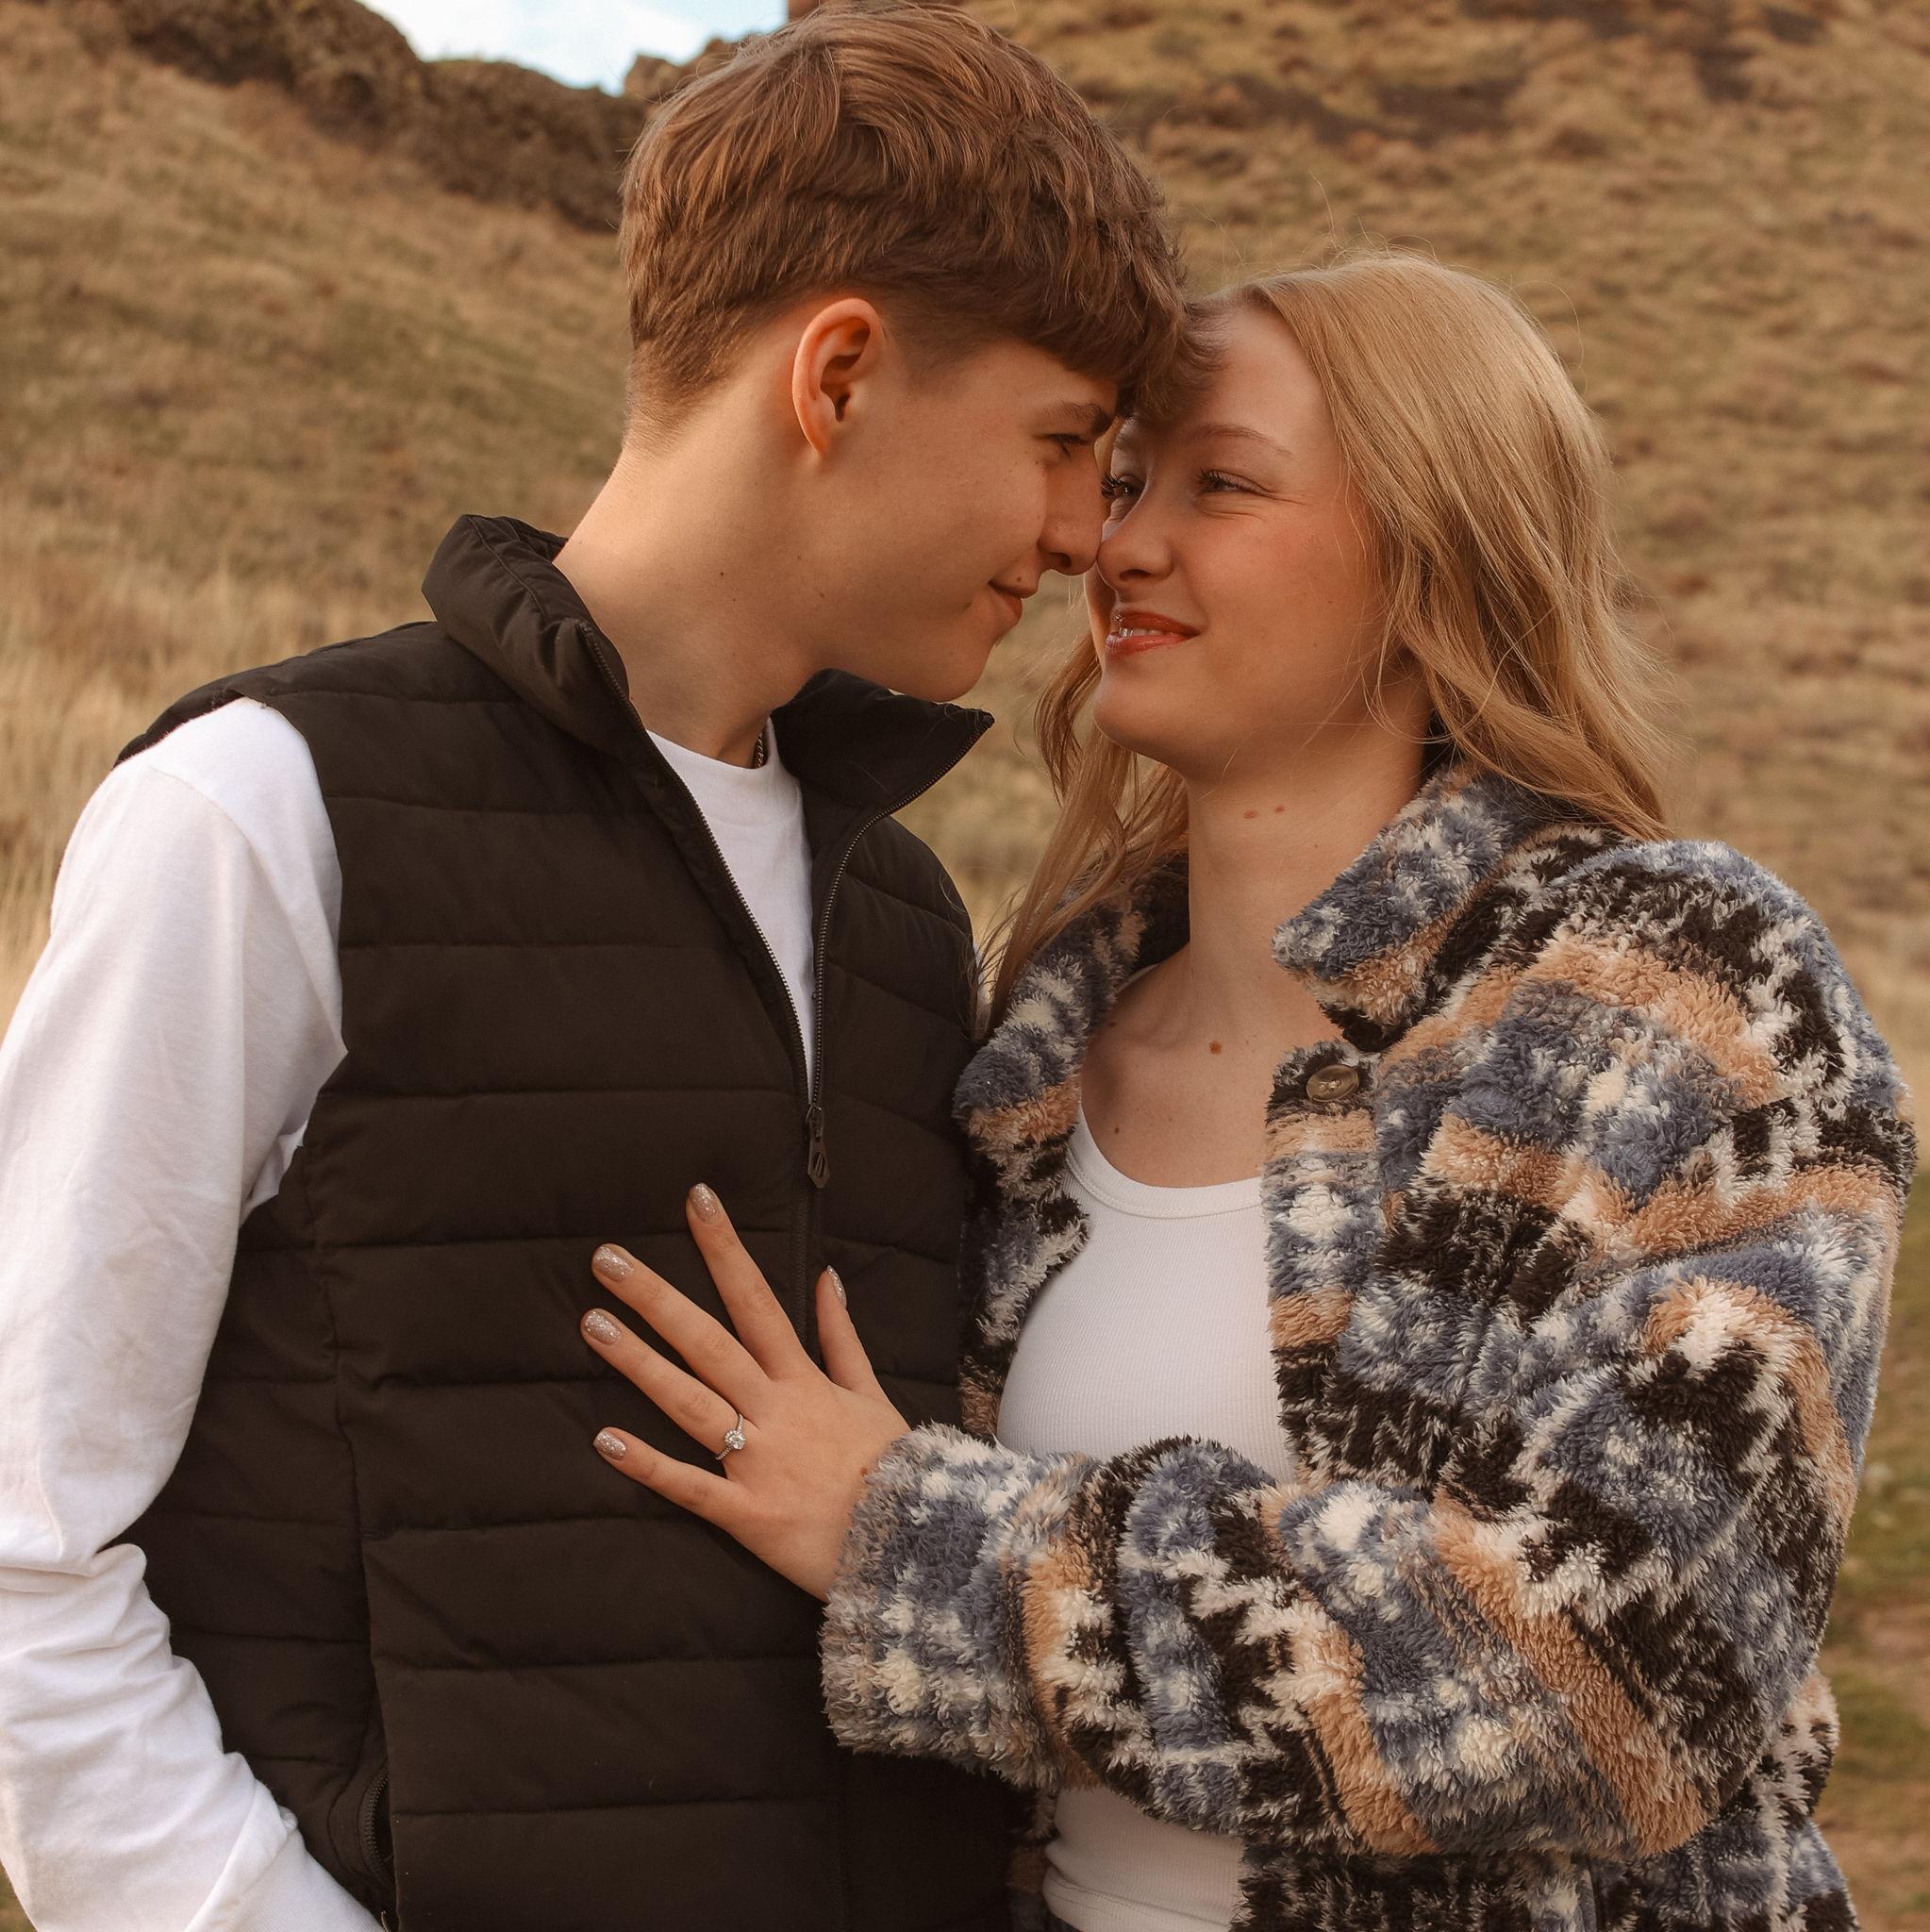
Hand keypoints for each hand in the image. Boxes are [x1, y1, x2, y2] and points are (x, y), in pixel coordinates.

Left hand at [579, 1183, 912, 1600]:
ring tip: (592, 1324)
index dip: (725, 1248)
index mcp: (804, 1378)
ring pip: (689, 1402)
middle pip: (708, 1342)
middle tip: (606, 1258)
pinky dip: (648, 1465)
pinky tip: (604, 1440)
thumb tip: (827, 1274)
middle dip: (657, 1297)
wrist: (917, 1543)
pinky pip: (690, 1486)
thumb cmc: (893, 1467)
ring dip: (639, 1363)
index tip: (696, 1201)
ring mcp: (758, 1461)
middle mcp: (775, 1410)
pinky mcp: (746, 1514)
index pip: (757, 1298)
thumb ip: (842, 1335)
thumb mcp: (873, 1392)